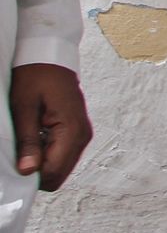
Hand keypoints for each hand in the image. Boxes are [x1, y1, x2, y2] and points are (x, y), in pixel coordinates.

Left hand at [10, 64, 91, 190]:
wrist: (50, 57)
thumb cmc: (37, 76)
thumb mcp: (24, 108)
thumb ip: (28, 142)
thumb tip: (28, 170)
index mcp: (72, 130)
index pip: (53, 172)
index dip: (32, 174)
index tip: (17, 162)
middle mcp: (83, 135)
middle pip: (59, 175)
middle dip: (38, 170)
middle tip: (21, 152)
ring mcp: (82, 134)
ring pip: (61, 167)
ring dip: (43, 161)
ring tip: (28, 140)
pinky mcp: (78, 131)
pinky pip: (63, 155)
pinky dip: (48, 153)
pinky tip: (37, 136)